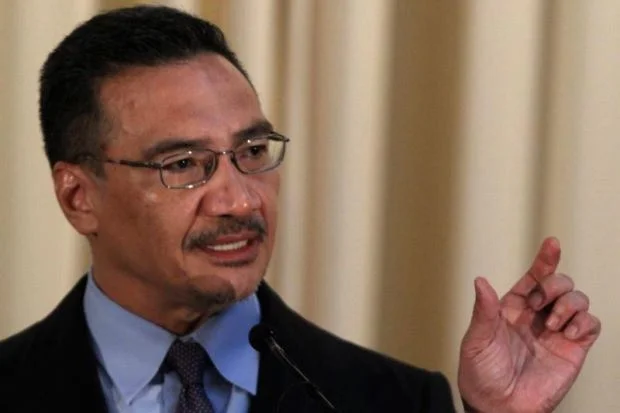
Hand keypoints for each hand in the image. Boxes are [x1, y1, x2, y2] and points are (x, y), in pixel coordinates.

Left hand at [457, 237, 600, 412]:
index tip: (552, 244)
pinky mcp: (573, 350)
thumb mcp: (476, 340)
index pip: (533, 278)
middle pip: (559, 283)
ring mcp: (556, 332)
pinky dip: (584, 323)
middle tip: (540, 305)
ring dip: (569, 304)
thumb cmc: (481, 374)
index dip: (544, 260)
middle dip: (554, 285)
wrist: (498, 407)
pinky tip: (567, 334)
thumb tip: (480, 281)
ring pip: (578, 299)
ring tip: (553, 324)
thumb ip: (483, 311)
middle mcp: (536, 316)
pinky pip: (591, 325)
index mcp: (512, 308)